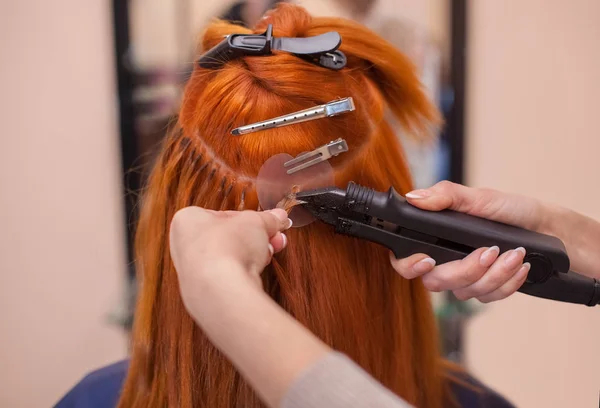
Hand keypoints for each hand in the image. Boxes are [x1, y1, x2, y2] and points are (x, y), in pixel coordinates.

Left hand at [169, 207, 291, 300]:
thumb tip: (278, 217)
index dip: (250, 218)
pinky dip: (243, 273)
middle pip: (227, 237)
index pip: (223, 215)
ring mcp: (191, 272)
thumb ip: (268, 219)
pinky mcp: (203, 293)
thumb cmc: (226, 247)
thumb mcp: (255, 222)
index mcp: (187, 220)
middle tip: (273, 237)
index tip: (268, 221)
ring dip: (253, 254)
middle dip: (255, 238)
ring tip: (270, 251)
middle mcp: (183, 246)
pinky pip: (227, 277)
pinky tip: (257, 270)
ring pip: (229, 258)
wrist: (220, 288)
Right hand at [391, 181, 547, 302]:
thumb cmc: (512, 210)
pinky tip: (519, 266)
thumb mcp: (480, 197)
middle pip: (435, 282)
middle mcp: (445, 260)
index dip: (408, 265)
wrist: (548, 229)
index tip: (427, 260)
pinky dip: (507, 283)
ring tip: (515, 254)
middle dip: (465, 270)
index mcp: (436, 237)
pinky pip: (488, 298)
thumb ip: (446, 196)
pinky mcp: (486, 290)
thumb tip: (414, 197)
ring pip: (465, 292)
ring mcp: (465, 279)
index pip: (404, 260)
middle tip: (490, 251)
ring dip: (494, 275)